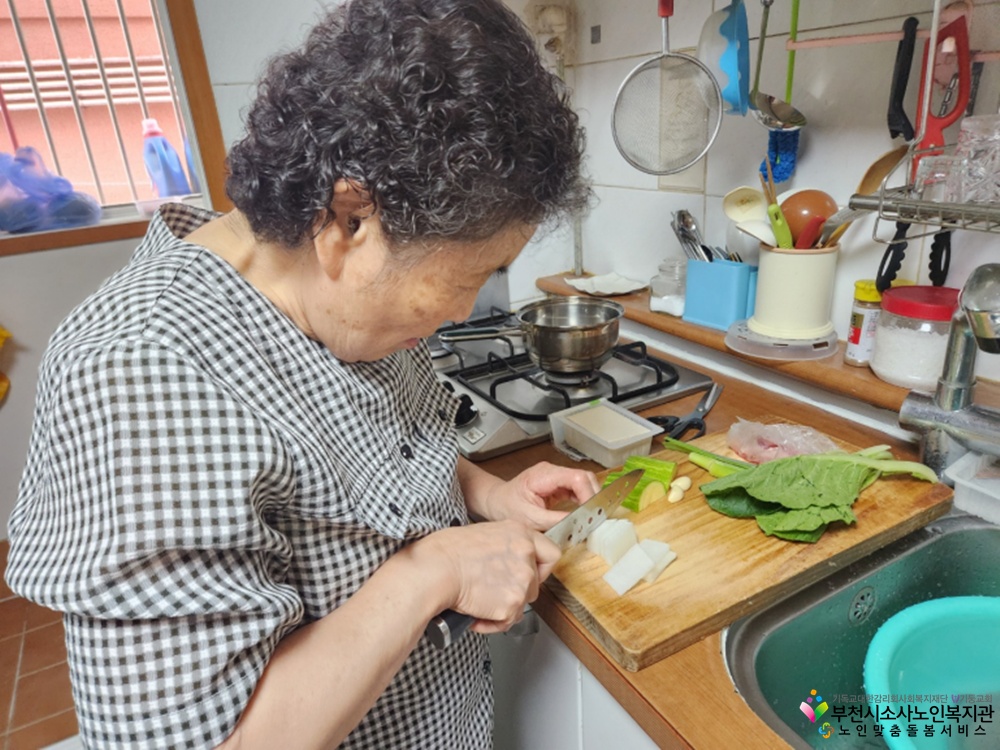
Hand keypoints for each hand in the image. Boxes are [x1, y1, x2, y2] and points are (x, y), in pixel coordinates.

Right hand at [413, 520, 561, 633]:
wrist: (434, 569)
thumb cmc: (446, 551)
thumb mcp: (484, 534)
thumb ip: (505, 546)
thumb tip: (508, 562)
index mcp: (520, 532)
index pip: (551, 553)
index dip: (541, 568)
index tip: (530, 574)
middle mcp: (526, 554)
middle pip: (536, 583)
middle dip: (517, 592)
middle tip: (494, 591)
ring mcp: (522, 580)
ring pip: (522, 604)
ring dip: (504, 608)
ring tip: (479, 602)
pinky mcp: (512, 603)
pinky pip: (508, 621)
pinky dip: (492, 623)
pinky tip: (476, 614)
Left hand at [473, 461, 600, 530]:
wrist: (495, 501)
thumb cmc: (506, 506)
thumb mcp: (529, 519)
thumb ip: (555, 520)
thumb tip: (578, 522)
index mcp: (544, 475)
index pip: (576, 478)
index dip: (589, 494)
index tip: (592, 512)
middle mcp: (552, 471)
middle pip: (584, 477)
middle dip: (594, 496)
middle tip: (596, 517)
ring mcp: (556, 477)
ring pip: (584, 482)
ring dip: (591, 499)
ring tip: (592, 517)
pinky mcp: (558, 485)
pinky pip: (578, 490)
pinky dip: (584, 501)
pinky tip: (585, 514)